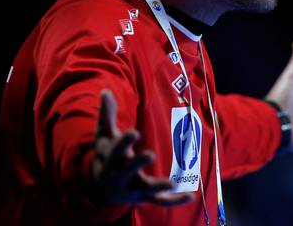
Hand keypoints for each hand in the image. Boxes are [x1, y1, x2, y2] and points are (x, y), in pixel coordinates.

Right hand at [92, 89, 193, 205]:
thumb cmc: (108, 153)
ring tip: (173, 182)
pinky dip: (174, 200)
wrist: (101, 186)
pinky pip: (160, 201)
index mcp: (110, 159)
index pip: (115, 150)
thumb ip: (107, 114)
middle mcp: (120, 176)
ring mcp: (133, 188)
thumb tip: (106, 90)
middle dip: (137, 163)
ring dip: (159, 186)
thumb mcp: (104, 134)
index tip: (134, 132)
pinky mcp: (145, 197)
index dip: (124, 142)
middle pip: (128, 170)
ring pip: (146, 189)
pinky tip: (190, 195)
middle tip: (151, 154)